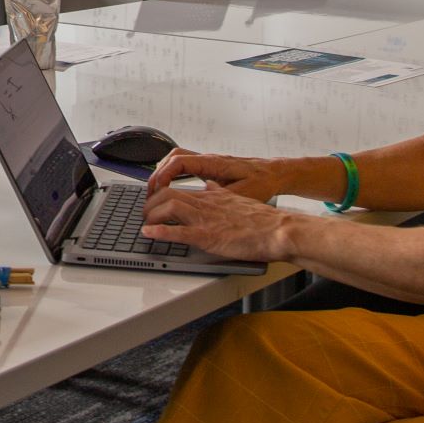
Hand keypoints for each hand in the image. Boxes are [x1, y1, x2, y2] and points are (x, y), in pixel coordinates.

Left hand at [139, 181, 296, 261]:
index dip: (162, 194)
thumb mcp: (239, 199)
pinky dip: (161, 232)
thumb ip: (222, 193)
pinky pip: (179, 232)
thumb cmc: (264, 220)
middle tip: (144, 213)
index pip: (179, 189)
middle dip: (151, 203)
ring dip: (152, 215)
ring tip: (144, 223)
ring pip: (170, 207)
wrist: (279, 230)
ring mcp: (206, 219)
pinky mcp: (209, 236)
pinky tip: (149, 233)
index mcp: (213, 197)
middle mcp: (206, 204)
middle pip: (168, 194)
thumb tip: (211, 186)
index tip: (154, 201)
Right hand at [145, 148, 287, 202]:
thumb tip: (201, 198)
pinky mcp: (210, 168)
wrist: (275, 174)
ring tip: (156, 190)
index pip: (179, 161)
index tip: (157, 189)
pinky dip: (173, 174)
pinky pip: (185, 166)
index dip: (164, 174)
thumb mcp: (243, 193)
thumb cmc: (262, 182)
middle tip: (150, 192)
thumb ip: (221, 195)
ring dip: (164, 172)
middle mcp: (208, 159)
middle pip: (173, 157)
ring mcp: (208, 162)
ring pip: (177, 159)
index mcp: (213, 163)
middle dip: (158, 172)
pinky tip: (171, 188)